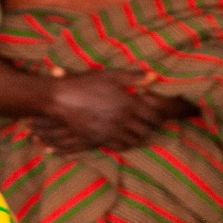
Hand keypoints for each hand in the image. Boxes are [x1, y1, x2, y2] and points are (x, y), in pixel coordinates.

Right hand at [32, 70, 188, 153]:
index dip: (159, 116)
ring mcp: (111, 131)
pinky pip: (119, 147)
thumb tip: (154, 77)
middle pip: (146, 131)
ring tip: (138, 131)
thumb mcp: (112, 75)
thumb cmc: (87, 84)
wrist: (62, 99)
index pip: (153, 116)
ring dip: (139, 137)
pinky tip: (125, 138)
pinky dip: (126, 144)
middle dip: (151, 128)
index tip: (158, 114)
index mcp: (128, 103)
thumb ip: (134, 78)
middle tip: (150, 124)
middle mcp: (122, 119)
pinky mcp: (100, 138)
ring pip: (134, 141)